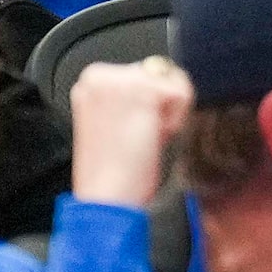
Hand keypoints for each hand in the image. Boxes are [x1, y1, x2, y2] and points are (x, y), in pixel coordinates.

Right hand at [70, 55, 192, 207]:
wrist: (105, 198)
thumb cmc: (110, 172)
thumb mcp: (111, 122)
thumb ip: (128, 96)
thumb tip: (162, 79)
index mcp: (89, 81)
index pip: (141, 74)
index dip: (147, 107)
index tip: (129, 132)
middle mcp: (100, 74)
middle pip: (158, 75)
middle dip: (159, 108)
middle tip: (137, 139)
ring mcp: (120, 79)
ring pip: (172, 83)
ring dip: (169, 115)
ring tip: (143, 140)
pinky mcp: (144, 90)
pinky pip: (183, 95)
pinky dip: (177, 121)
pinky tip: (153, 139)